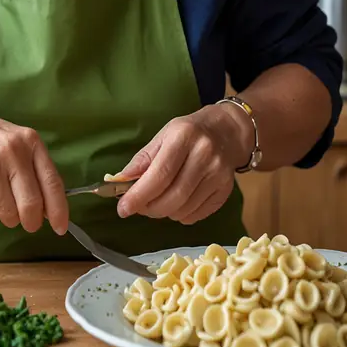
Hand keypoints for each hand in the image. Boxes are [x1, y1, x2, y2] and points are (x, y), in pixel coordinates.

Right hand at [0, 106, 68, 234]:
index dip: (59, 210)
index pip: (52, 182)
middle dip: (31, 221)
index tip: (60, 228)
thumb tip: (48, 210)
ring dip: (5, 215)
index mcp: (30, 141)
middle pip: (32, 204)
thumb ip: (33, 169)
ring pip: (9, 214)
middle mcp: (13, 152)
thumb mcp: (15, 142)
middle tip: (27, 222)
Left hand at [112, 104, 252, 224]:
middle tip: (139, 207)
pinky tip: (177, 202)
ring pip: (183, 209)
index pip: (159, 175)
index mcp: (184, 136)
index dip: (139, 196)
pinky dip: (180, 215)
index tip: (123, 209)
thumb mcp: (163, 136)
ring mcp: (218, 174)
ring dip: (164, 212)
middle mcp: (204, 155)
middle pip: (172, 196)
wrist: (227, 131)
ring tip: (158, 201)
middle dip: (149, 208)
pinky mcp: (225, 190)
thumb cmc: (189, 133)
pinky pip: (196, 215)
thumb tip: (119, 182)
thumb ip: (142, 160)